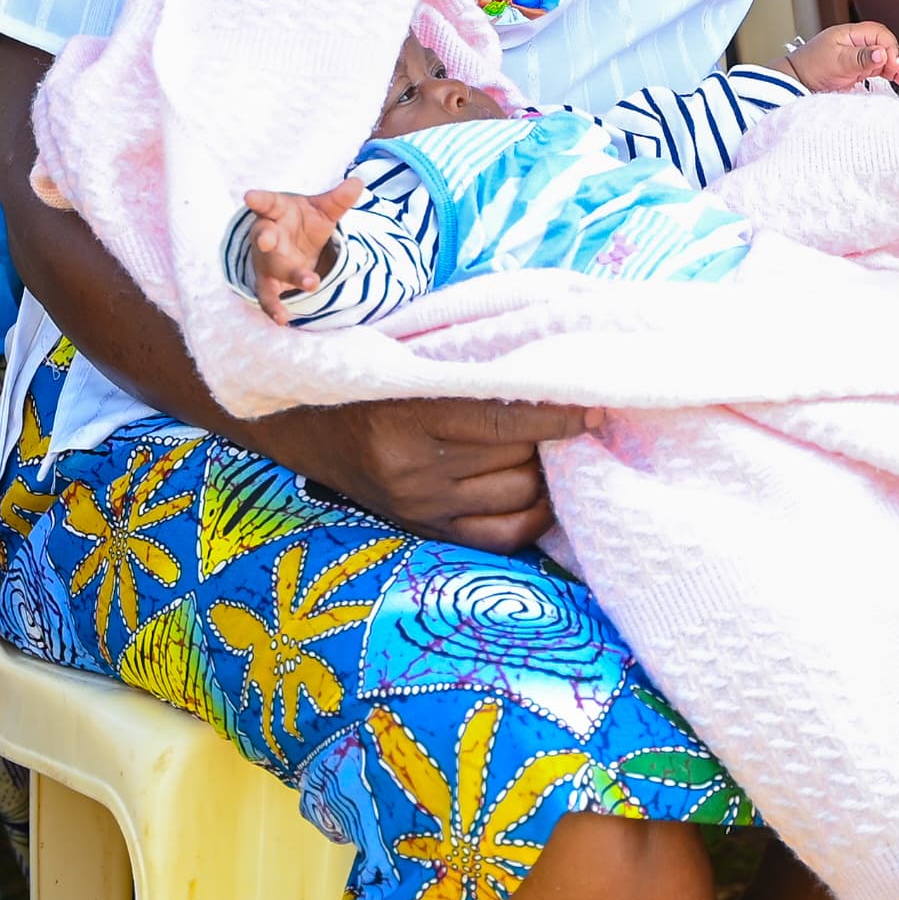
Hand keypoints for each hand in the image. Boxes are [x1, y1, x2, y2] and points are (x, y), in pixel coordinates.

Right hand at [238, 178, 361, 320]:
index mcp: (275, 210)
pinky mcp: (269, 281)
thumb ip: (339, 199)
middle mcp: (265, 234)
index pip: (267, 203)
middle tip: (267, 241)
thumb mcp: (322, 209)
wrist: (290, 240)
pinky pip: (268, 296)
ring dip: (288, 276)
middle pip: (263, 236)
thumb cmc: (303, 219)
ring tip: (311, 284)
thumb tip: (359, 182)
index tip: (249, 196)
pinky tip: (283, 319)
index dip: (259, 200)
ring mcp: (265, 260)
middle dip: (264, 239)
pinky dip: (274, 308)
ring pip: (270, 270)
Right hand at [252, 396, 589, 550]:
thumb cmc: (371, 381)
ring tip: (545, 450)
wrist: (305, 424)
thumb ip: (473, 369)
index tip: (593, 405)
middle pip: (515, 461)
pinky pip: (501, 536)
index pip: (503, 421)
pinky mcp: (424, 530)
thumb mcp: (413, 363)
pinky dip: (532, 515)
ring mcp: (420, 507)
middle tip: (567, 420)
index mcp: (410, 417)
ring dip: (542, 472)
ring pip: (516, 495)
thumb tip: (552, 376)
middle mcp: (414, 470)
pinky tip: (541, 493)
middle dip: (550, 441)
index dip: (556, 416)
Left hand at [783, 22, 898, 93]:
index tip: (893, 65)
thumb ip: (860, 58)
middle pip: (889, 47)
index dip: (890, 50)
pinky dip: (897, 75)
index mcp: (852, 34)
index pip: (880, 36)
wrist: (795, 83)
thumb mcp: (835, 62)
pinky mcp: (862, 71)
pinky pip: (884, 70)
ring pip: (890, 59)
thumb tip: (881, 53)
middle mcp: (860, 44)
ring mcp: (862, 58)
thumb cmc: (810, 68)